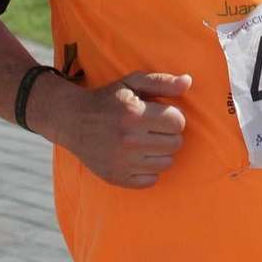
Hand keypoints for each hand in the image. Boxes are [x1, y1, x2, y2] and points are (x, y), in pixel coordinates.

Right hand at [49, 71, 190, 188]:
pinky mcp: (116, 178)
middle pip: (175, 143)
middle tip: (154, 128)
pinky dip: (149, 170)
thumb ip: (162, 82)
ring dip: (161, 152)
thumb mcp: (133, 82)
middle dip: (169, 134)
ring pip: (167, 163)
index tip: (161, 114)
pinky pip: (152, 180)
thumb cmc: (109, 99)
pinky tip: (138, 157)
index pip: (178, 122)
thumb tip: (188, 81)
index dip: (173, 117)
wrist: (73, 120)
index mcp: (134, 115)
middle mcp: (128, 140)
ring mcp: (122, 162)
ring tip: (147, 142)